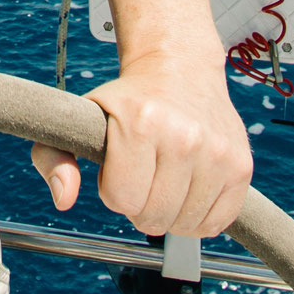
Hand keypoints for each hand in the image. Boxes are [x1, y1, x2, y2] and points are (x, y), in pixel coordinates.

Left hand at [31, 50, 251, 235]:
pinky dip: (198, 218)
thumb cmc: (124, 101)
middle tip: (142, 175)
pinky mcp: (241, 167)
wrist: (179, 68)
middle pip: (153, 217)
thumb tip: (64, 199)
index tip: (119, 167)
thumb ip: (52, 157)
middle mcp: (184, 137)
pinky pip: (216, 223)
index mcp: (141, 123)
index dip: (114, 189)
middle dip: (140, 205)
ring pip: (184, 225)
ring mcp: (217, 153)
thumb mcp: (78, 120)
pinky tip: (187, 191)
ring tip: (164, 180)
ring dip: (169, 213)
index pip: (121, 198)